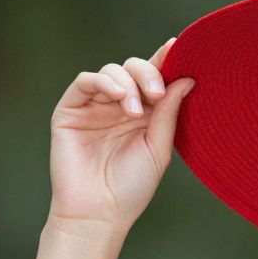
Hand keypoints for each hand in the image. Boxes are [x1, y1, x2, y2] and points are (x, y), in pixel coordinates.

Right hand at [48, 37, 194, 231]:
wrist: (99, 213)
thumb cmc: (132, 187)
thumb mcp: (158, 148)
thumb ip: (168, 113)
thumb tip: (186, 79)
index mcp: (145, 114)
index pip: (155, 79)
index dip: (166, 60)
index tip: (179, 46)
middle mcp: (120, 106)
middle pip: (134, 69)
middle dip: (148, 74)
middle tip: (157, 93)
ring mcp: (95, 106)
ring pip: (112, 71)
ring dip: (128, 83)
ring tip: (135, 111)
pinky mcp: (71, 110)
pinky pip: (85, 82)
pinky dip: (103, 82)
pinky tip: (119, 97)